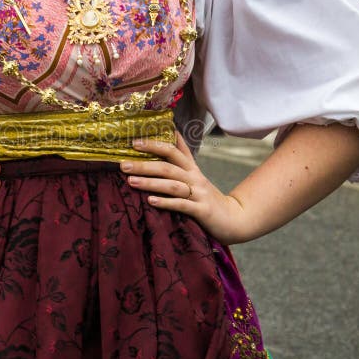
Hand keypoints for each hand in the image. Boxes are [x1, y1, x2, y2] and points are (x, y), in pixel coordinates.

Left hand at [120, 132, 249, 244]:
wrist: (234, 219)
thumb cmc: (207, 198)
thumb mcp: (195, 177)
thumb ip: (182, 161)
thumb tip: (169, 140)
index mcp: (192, 169)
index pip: (174, 150)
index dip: (156, 143)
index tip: (135, 141)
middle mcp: (195, 178)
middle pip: (168, 166)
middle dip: (144, 164)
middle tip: (123, 164)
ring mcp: (199, 194)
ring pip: (172, 185)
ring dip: (150, 182)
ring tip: (131, 181)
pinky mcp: (201, 210)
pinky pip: (181, 205)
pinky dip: (165, 202)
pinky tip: (150, 201)